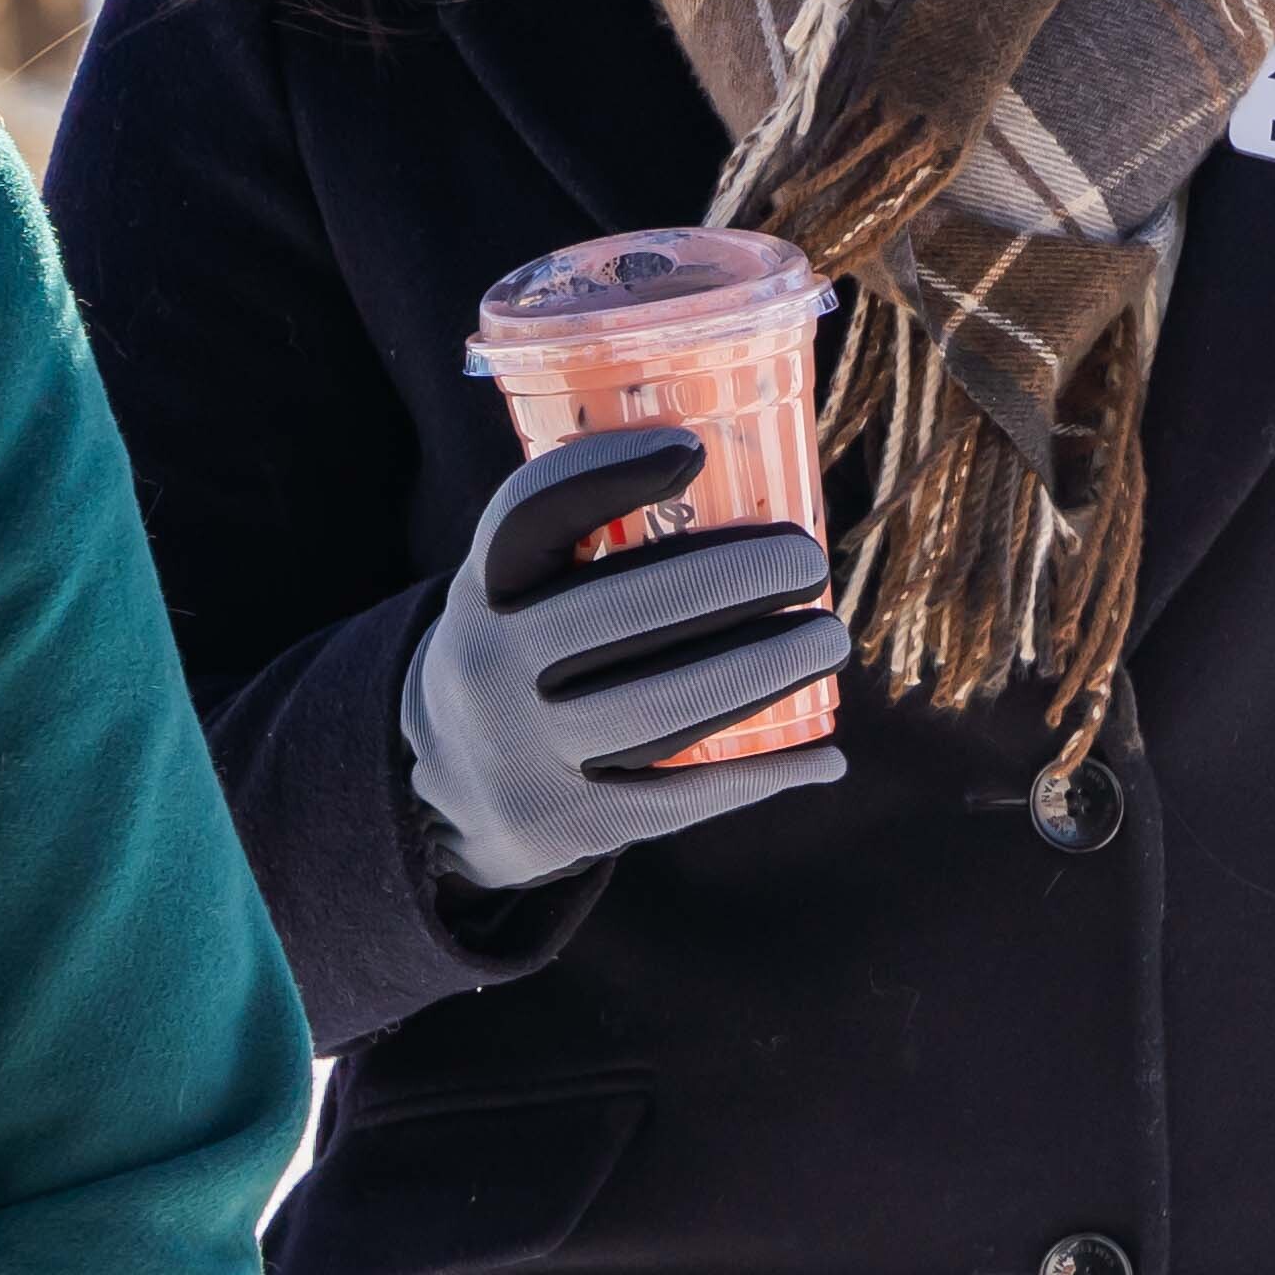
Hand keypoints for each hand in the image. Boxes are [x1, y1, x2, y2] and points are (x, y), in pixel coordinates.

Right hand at [402, 424, 849, 891]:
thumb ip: (589, 538)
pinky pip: (678, 799)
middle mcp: (492, 667)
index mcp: (484, 588)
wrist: (445, 790)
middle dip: (726, 581)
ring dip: (760, 670)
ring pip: (657, 709)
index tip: (693, 450)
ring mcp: (529, 753)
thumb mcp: (518, 590)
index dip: (606, 475)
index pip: (529, 516)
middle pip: (615, 613)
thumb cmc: (526, 652)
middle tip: (808, 563)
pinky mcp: (572, 824)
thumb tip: (739, 462)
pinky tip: (825, 759)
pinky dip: (759, 777)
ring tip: (829, 640)